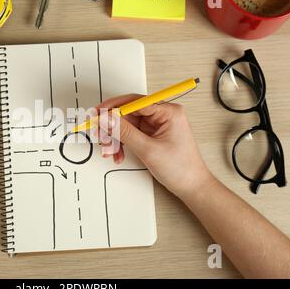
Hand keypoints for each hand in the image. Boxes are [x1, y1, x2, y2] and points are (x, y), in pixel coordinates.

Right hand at [97, 94, 213, 197]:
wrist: (191, 186)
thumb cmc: (181, 168)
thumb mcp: (148, 149)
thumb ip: (125, 132)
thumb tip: (107, 118)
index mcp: (168, 112)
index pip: (135, 101)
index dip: (114, 107)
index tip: (98, 113)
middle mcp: (163, 115)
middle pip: (128, 113)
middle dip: (113, 127)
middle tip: (100, 135)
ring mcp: (157, 126)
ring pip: (127, 125)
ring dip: (116, 138)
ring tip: (111, 151)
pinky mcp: (152, 135)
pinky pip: (131, 134)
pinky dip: (122, 144)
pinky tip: (119, 154)